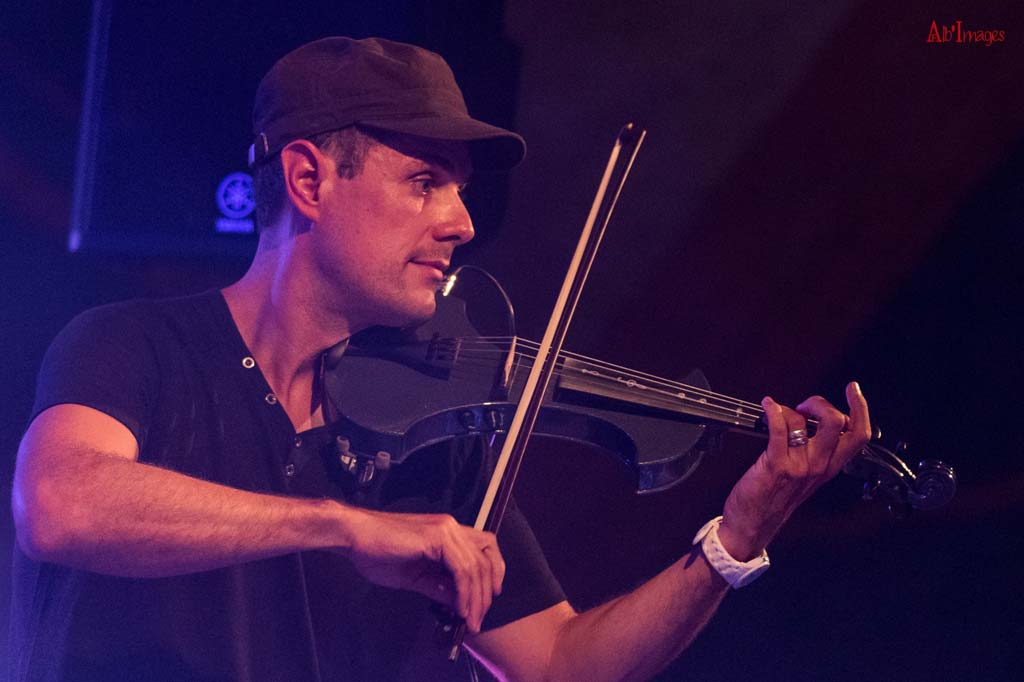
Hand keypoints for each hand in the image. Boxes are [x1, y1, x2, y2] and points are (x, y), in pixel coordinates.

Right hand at [340, 509, 504, 632]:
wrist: (355, 536)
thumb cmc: (377, 552)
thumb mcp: (414, 575)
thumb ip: (437, 585)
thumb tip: (457, 602)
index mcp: (447, 532)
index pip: (485, 547)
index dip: (494, 571)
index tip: (489, 596)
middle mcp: (451, 527)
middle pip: (485, 559)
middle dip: (486, 593)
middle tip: (478, 618)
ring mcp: (446, 530)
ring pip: (476, 566)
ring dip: (476, 598)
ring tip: (469, 620)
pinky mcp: (437, 537)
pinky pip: (461, 569)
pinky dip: (463, 592)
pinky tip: (459, 607)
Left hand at [718, 381, 871, 559]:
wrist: (753, 525)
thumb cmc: (775, 499)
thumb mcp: (806, 476)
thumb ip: (815, 452)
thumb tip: (812, 421)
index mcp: (829, 467)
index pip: (858, 435)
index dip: (860, 409)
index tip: (853, 390)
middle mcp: (819, 466)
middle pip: (838, 423)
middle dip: (821, 403)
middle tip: (805, 406)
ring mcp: (799, 466)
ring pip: (805, 422)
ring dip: (789, 409)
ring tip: (777, 414)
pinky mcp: (776, 464)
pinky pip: (779, 429)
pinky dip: (772, 411)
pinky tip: (767, 406)